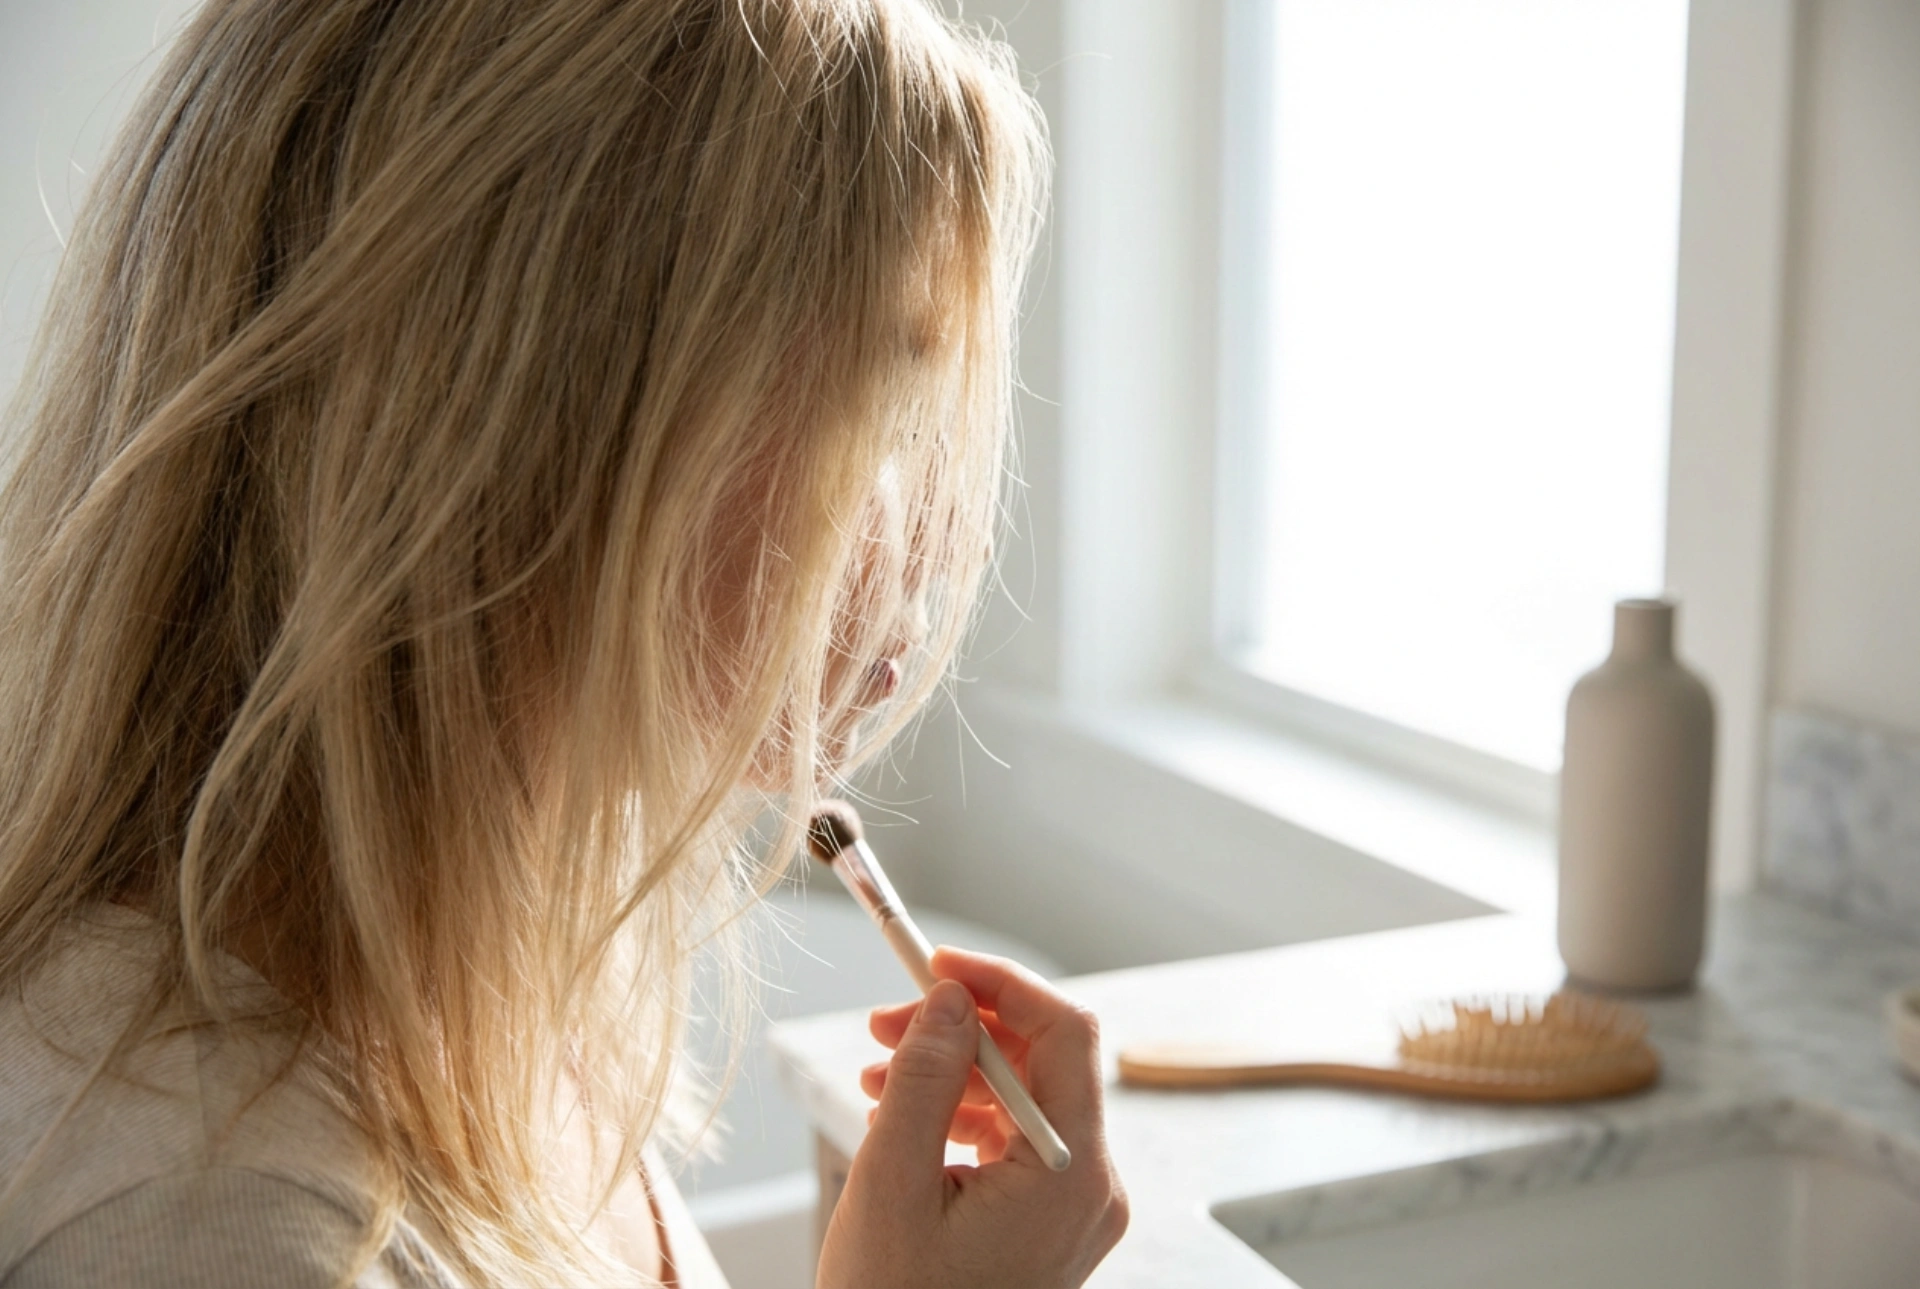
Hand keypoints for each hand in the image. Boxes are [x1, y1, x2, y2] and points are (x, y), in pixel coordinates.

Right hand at [815, 947, 1128, 1288]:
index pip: (1065, 1034)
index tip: (935, 963)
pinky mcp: (1048, 1229)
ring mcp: (1073, 1212)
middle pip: (1042, 1064)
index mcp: (1072, 1175)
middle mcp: (1090, 1189)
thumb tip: (952, 996)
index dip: (1002, 984)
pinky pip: (1012, 1145)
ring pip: (1022, 1101)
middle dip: (963, 1028)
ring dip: (953, 1073)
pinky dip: (959, 1118)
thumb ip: (925, 1076)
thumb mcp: (893, 1182)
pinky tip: (900, 1116)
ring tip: (877, 1072)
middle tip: (885, 1018)